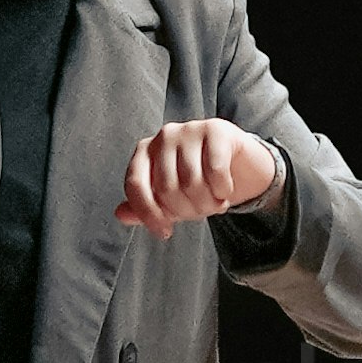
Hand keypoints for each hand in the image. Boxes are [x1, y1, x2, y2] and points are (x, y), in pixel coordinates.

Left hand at [119, 114, 282, 233]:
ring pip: (192, 183)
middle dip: (188, 211)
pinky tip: (225, 191)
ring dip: (208, 204)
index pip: (135, 185)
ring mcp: (189, 129)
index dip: (148, 214)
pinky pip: (215, 171)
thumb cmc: (200, 180)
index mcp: (145, 151)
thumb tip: (121, 215)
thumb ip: (145, 206)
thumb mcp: (170, 199)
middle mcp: (164, 136)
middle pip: (166, 188)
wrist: (241, 165)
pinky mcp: (215, 129)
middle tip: (202, 212)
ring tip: (215, 203)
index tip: (165, 233)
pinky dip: (223, 190)